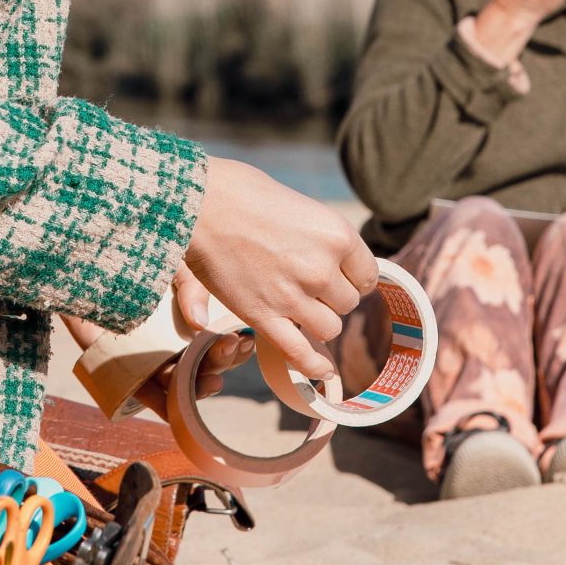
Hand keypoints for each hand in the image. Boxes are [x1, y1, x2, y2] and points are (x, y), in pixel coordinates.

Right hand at [184, 155, 376, 384]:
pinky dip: (314, 366)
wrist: (197, 202)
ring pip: (328, 328)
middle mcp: (321, 268)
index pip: (368, 275)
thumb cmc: (244, 193)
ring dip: (317, 320)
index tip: (337, 273)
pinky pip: (299, 352)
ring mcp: (292, 296)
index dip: (352, 276)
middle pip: (348, 303)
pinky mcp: (262, 316)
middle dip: (330, 296)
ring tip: (297, 304)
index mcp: (337, 235)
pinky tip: (325, 371)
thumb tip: (332, 262)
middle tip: (305, 280)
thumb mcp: (300, 206)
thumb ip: (322, 241)